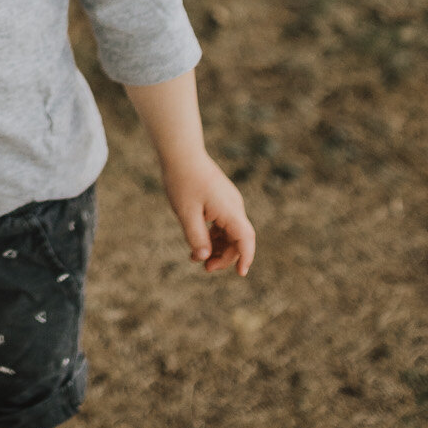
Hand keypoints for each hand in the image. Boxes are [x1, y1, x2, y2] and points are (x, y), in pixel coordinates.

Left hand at [162, 154, 255, 275]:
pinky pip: (224, 222)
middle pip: (238, 239)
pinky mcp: (221, 198)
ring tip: (197, 257)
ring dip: (218, 247)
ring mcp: (229, 201)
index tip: (241, 274)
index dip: (245, 258)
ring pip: (230, 231)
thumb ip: (196, 237)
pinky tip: (199, 241)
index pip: (246, 239)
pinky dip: (214, 235)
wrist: (181, 153)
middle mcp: (234, 206)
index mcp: (229, 210)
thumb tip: (204, 257)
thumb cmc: (182, 181)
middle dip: (225, 256)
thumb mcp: (186, 213)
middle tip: (205, 268)